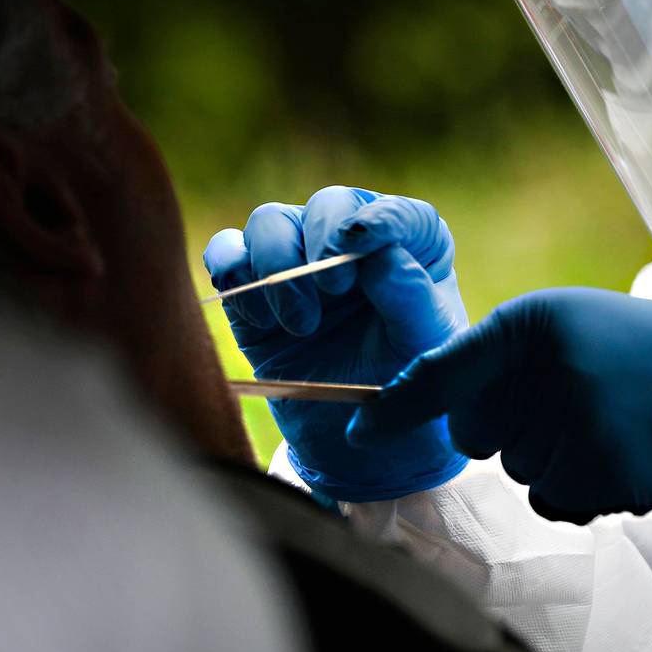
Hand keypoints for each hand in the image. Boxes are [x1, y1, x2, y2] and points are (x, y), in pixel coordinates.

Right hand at [203, 186, 467, 501]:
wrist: (358, 446)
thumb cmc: (405, 389)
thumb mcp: (425, 351)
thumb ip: (411, 300)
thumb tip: (379, 256)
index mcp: (413, 250)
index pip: (401, 214)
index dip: (380, 219)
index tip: (361, 243)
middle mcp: (354, 244)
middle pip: (329, 205)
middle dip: (323, 240)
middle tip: (333, 293)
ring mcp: (300, 261)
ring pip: (271, 221)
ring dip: (278, 264)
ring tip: (301, 324)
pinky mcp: (253, 290)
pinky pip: (226, 253)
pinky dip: (231, 269)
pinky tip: (258, 316)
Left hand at [346, 287, 651, 522]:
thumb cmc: (636, 346)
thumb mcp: (562, 322)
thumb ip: (496, 355)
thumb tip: (425, 403)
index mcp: (534, 325)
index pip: (446, 372)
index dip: (397, 405)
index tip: (359, 427)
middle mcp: (549, 375)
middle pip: (475, 433)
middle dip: (506, 424)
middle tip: (571, 395)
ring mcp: (578, 430)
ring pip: (516, 470)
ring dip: (547, 457)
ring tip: (605, 421)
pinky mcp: (603, 477)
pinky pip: (551, 499)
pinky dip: (575, 486)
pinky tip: (616, 452)